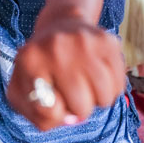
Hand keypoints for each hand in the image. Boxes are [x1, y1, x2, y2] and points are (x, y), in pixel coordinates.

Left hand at [7, 18, 125, 130]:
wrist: (60, 25)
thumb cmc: (41, 66)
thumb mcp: (24, 92)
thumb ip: (39, 114)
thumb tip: (69, 118)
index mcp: (30, 60)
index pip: (50, 111)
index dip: (55, 113)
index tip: (52, 97)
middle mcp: (56, 46)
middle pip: (82, 107)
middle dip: (78, 108)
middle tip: (71, 92)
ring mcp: (84, 41)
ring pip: (105, 97)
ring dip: (97, 99)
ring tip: (86, 85)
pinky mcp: (107, 41)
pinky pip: (119, 84)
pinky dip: (111, 88)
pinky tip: (98, 76)